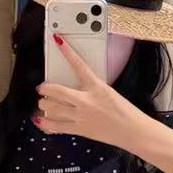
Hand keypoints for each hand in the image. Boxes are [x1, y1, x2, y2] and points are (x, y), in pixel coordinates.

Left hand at [36, 35, 148, 151]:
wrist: (132, 130)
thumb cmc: (125, 112)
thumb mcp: (109, 92)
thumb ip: (92, 89)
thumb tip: (77, 88)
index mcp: (96, 87)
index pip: (78, 65)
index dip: (67, 51)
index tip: (58, 41)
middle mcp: (86, 101)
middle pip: (56, 91)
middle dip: (45, 88)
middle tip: (42, 87)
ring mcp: (81, 116)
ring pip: (52, 108)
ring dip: (44, 104)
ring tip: (43, 103)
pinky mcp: (79, 130)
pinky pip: (56, 126)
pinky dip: (45, 123)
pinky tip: (41, 120)